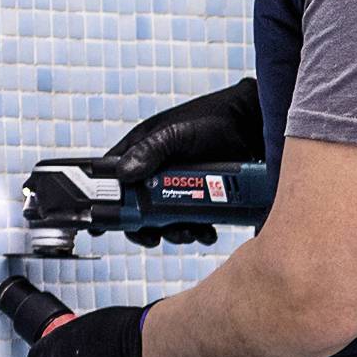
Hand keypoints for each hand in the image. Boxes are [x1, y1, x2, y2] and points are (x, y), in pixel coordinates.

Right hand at [102, 80, 263, 244]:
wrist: (254, 127)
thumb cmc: (212, 119)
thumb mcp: (176, 134)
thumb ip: (150, 151)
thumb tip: (124, 175)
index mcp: (141, 153)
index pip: (112, 180)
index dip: (106, 203)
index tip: (102, 227)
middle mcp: (157, 172)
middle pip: (138, 210)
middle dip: (146, 228)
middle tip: (154, 237)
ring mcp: (180, 187)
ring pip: (167, 221)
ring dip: (176, 233)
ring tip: (192, 233)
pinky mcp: (202, 198)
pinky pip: (194, 222)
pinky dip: (199, 232)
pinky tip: (208, 233)